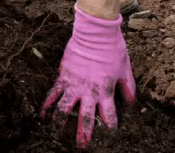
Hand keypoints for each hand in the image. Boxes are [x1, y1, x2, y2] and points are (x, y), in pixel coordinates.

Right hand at [43, 6, 135, 147]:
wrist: (95, 33)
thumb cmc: (112, 49)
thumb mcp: (125, 69)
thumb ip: (128, 87)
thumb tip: (130, 103)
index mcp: (105, 92)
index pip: (109, 116)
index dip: (109, 129)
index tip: (109, 138)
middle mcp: (88, 92)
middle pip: (85, 118)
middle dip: (84, 135)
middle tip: (82, 147)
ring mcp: (73, 85)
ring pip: (64, 110)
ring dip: (61, 124)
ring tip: (58, 135)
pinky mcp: (63, 77)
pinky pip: (53, 94)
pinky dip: (47, 105)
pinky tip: (43, 116)